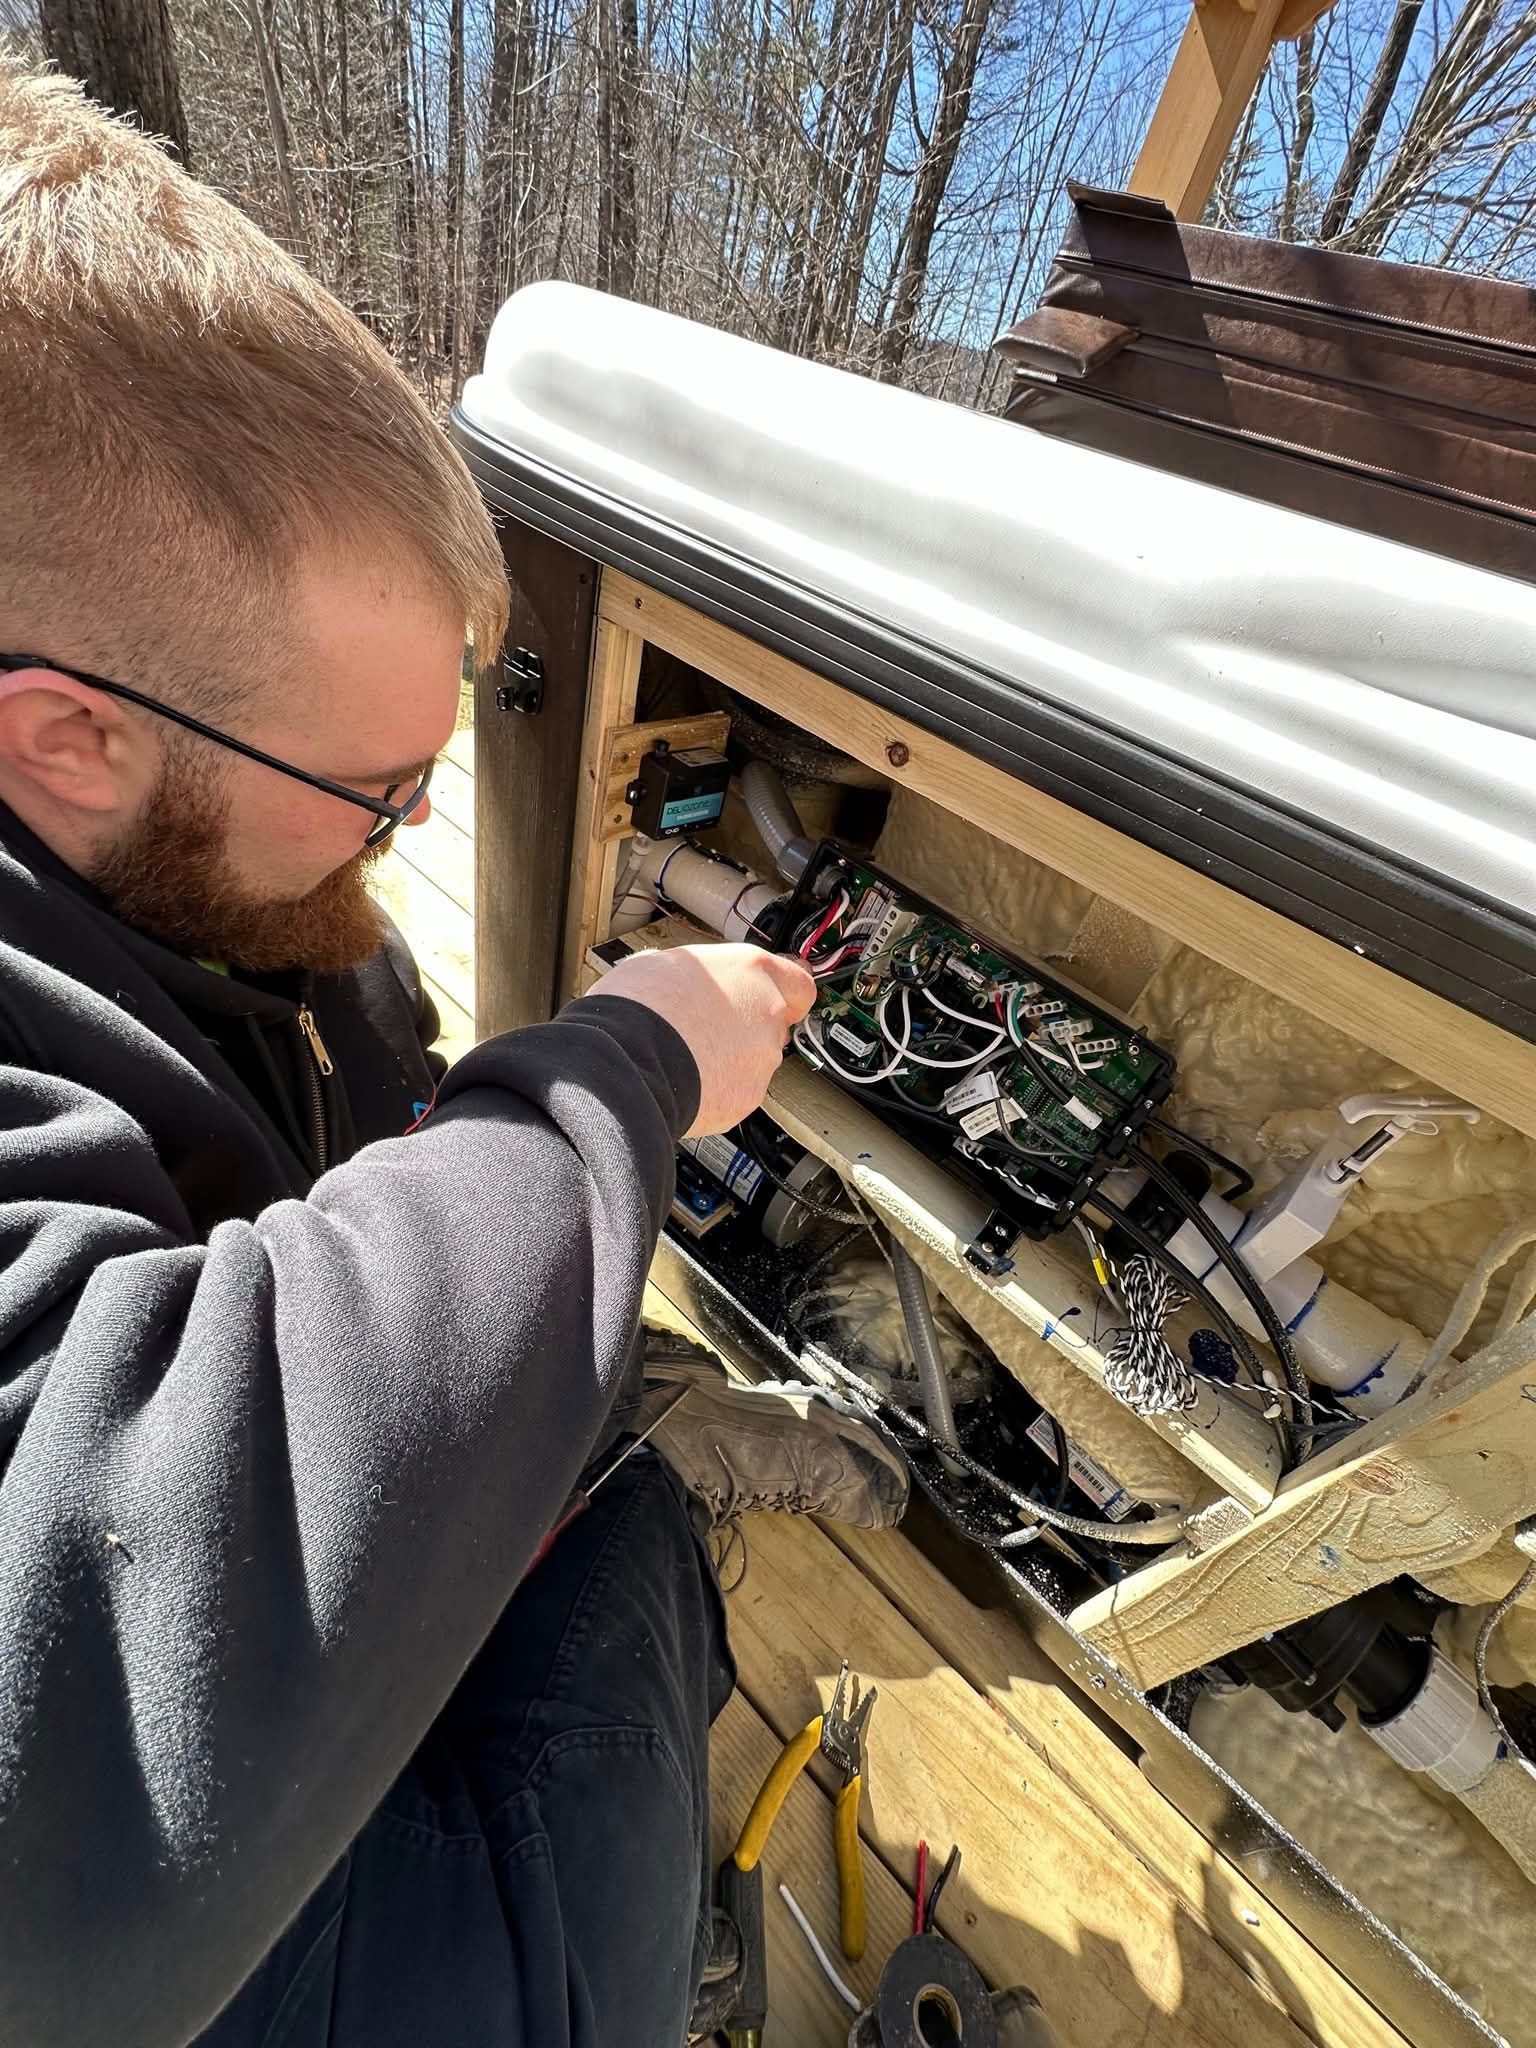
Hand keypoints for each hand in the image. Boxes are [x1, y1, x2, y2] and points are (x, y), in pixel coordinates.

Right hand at [597, 943, 815, 1135]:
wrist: (626, 1061)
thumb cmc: (638, 1008)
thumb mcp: (665, 963)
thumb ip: (698, 973)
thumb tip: (686, 977)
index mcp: (751, 970)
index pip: (798, 982)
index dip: (787, 993)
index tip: (780, 998)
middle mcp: (767, 1012)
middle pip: (774, 1022)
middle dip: (748, 1027)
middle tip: (710, 1028)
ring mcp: (761, 1057)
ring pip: (757, 1058)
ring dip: (733, 1059)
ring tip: (690, 1056)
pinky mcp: (748, 1096)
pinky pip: (740, 1090)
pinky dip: (720, 1088)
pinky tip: (689, 1079)